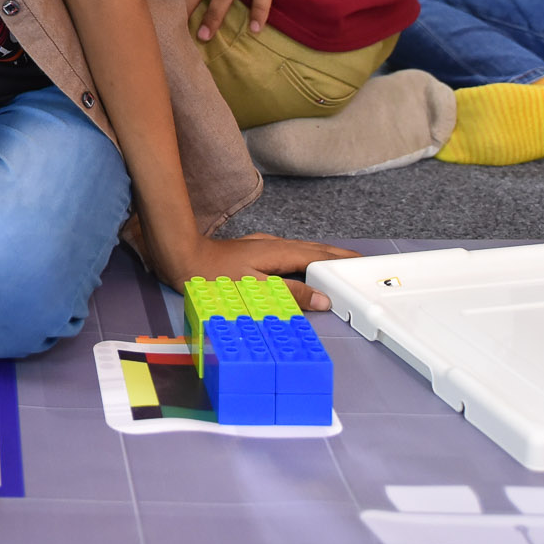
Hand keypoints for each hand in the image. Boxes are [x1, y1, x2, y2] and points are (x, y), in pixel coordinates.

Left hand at [160, 232, 359, 311]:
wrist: (181, 257)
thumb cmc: (213, 276)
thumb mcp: (255, 289)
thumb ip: (290, 294)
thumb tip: (322, 299)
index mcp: (278, 252)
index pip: (319, 256)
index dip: (341, 260)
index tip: (362, 264)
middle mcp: (273, 245)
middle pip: (313, 250)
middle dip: (337, 256)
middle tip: (358, 264)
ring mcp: (263, 246)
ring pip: (301, 250)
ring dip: (321, 256)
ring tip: (339, 265)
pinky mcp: (253, 251)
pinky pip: (288, 253)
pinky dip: (304, 258)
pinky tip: (303, 265)